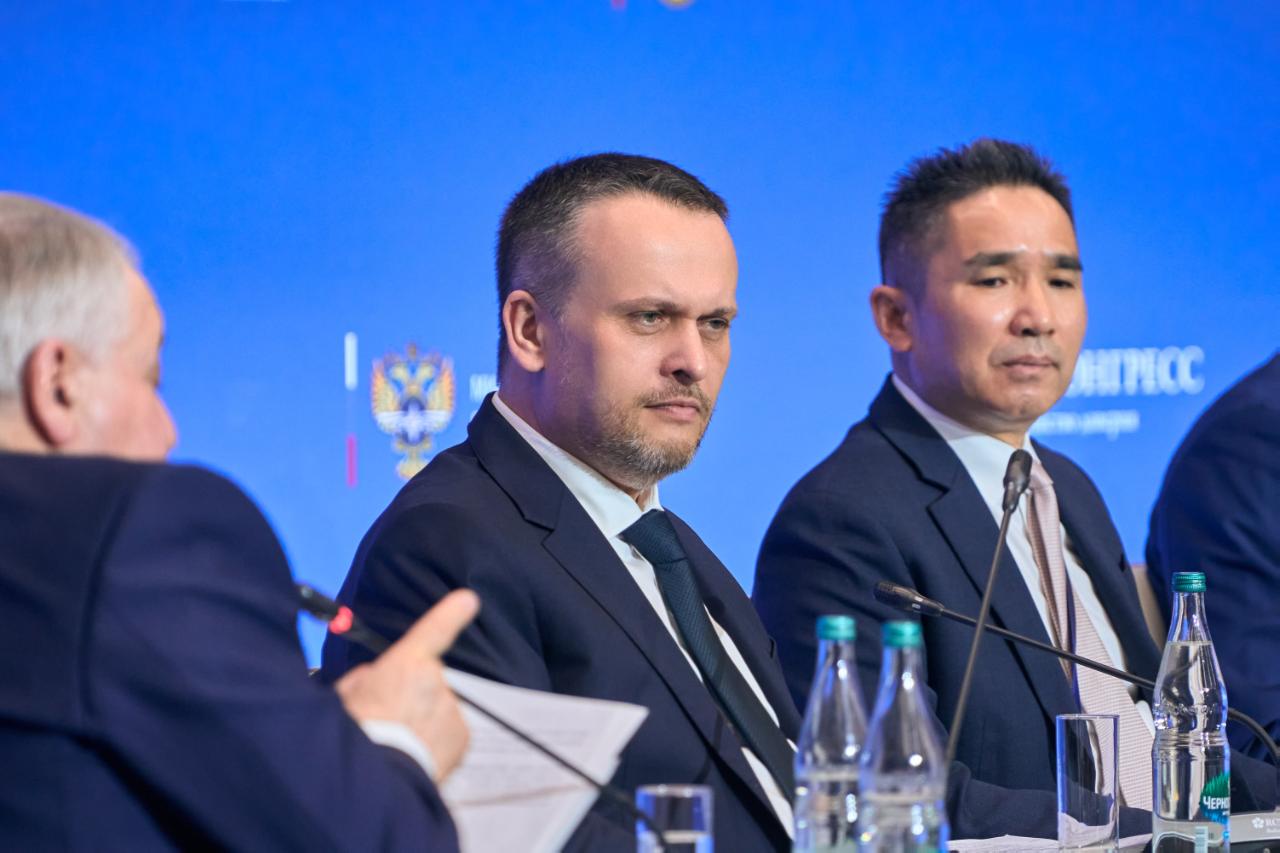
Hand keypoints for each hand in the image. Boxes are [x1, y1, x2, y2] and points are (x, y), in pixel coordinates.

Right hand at [336, 589, 479, 780]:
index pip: (435, 629)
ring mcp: (452, 709)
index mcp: (406, 663)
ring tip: (397, 743)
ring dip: (422, 722)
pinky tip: (413, 755)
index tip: (468, 600)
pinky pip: (448, 735)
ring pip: (437, 711)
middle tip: (387, 721)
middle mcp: (435, 681)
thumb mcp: (347, 694)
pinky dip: (435, 743)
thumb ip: (368, 677)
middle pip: (426, 684)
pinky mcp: (462, 737)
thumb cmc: (354, 731)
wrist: (373, 778)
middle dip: (412, 697)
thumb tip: (378, 677)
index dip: (451, 613)